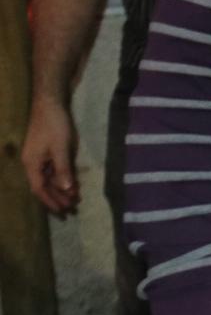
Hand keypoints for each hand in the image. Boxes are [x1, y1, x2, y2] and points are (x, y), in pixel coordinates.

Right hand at [22, 99, 79, 215]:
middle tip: (71, 209)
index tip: (63, 211)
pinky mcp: (46, 150)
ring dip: (60, 189)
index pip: (40, 189)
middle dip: (56, 198)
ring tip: (73, 199)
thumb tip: (66, 189)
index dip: (51, 201)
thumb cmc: (54, 125)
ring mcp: (38, 156)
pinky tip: (71, 183)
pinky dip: (61, 177)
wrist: (50, 103)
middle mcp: (32, 163)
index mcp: (31, 164)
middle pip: (43, 185)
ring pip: (48, 178)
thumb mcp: (61, 148)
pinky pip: (51, 169)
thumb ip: (63, 169)